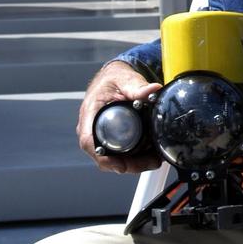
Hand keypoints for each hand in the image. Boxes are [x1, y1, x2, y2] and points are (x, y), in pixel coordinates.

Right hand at [76, 60, 161, 174]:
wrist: (113, 78)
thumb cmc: (113, 79)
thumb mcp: (125, 79)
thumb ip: (137, 86)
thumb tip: (153, 90)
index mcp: (90, 112)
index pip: (89, 140)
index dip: (102, 156)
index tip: (120, 165)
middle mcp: (91, 127)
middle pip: (102, 156)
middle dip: (126, 164)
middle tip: (149, 162)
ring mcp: (99, 135)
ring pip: (111, 159)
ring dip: (133, 164)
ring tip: (154, 160)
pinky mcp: (109, 139)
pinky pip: (118, 154)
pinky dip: (133, 159)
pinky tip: (149, 156)